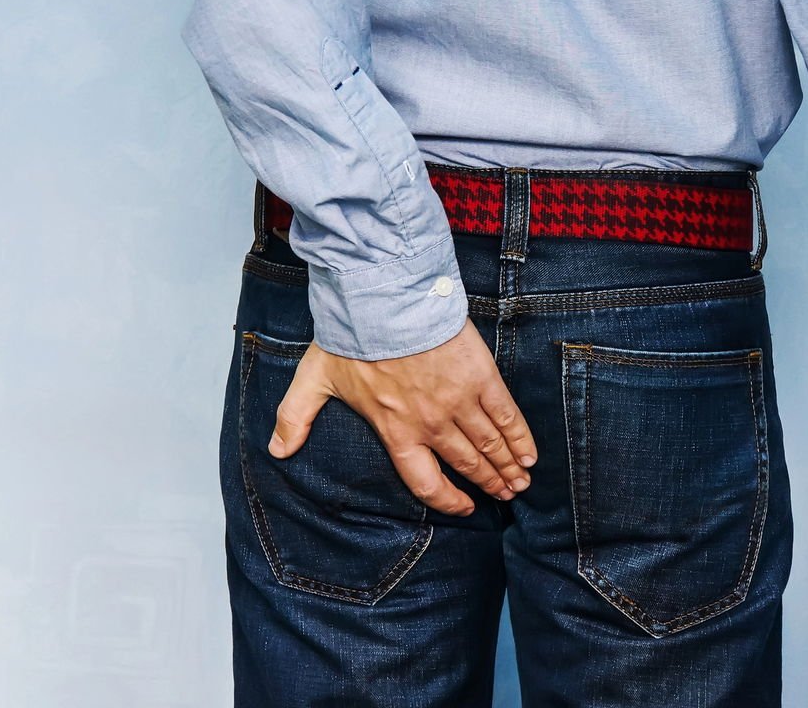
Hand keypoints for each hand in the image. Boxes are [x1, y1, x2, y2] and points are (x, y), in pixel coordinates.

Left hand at [267, 319, 537, 515]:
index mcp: (396, 431)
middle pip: (467, 464)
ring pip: (490, 444)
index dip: (448, 499)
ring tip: (521, 482)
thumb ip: (295, 418)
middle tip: (506, 495)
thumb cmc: (351, 339)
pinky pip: (506, 415)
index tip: (465, 506)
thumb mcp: (314, 380)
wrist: (386, 300)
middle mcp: (431, 424)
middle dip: (489, 482)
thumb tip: (277, 450)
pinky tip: (530, 454)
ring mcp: (460, 401)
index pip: (425, 481)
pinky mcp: (481, 377)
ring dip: (508, 466)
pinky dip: (520, 437)